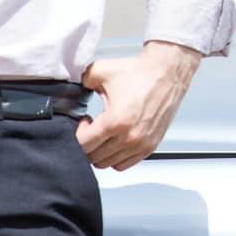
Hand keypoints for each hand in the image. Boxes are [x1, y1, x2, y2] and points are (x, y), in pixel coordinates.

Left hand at [76, 40, 201, 171]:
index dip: (77, 135)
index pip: (83, 145)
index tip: (83, 122)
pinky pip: (123, 164)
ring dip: (100, 151)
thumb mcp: (99, 71)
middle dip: (87, 144)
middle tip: (91, 128)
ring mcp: (141, 144)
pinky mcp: (150, 146)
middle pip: (93, 157)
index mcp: (115, 121)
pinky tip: (115, 139)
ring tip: (103, 133)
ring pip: (107, 163)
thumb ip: (78, 82)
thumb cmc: (138, 72)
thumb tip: (68, 92)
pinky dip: (114, 156)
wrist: (167, 71)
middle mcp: (129, 137)